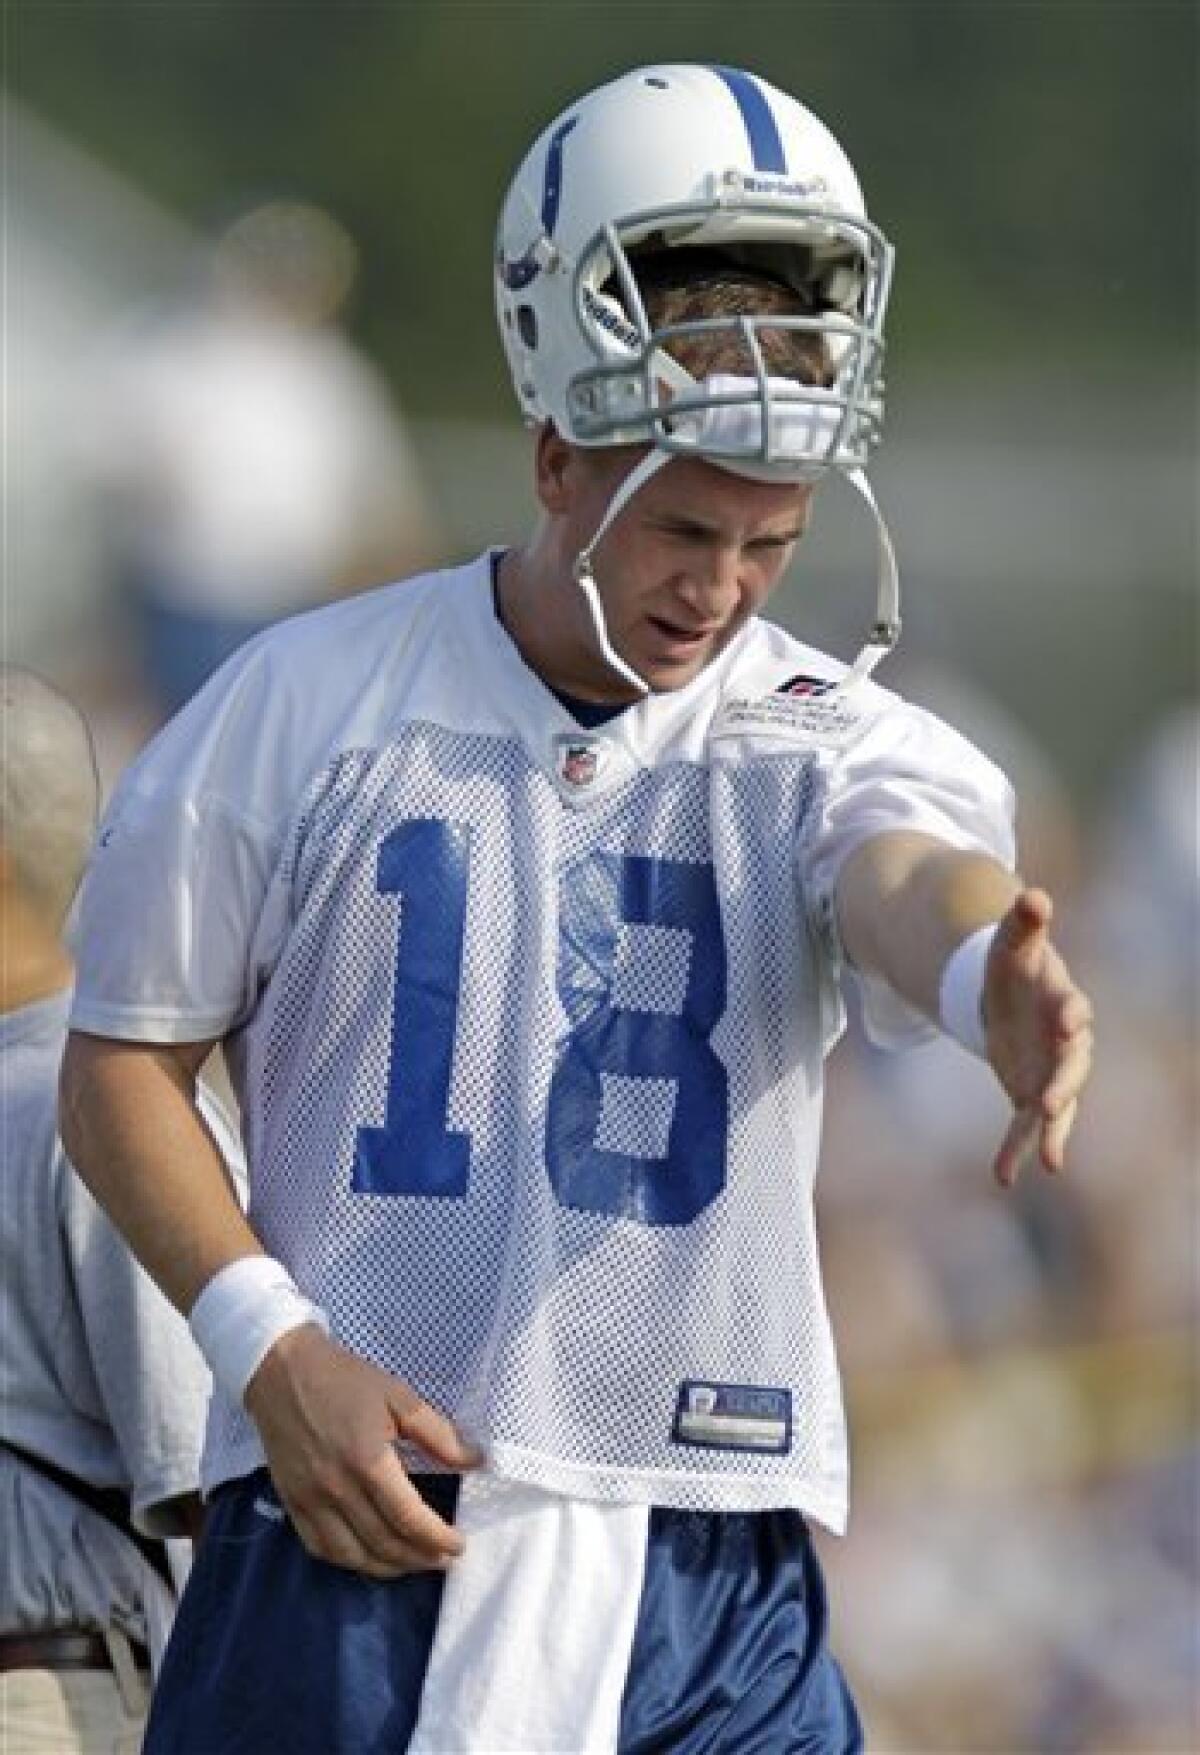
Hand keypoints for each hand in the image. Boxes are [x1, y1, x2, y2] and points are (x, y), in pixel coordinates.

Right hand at [243, 1324, 481, 1577]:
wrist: (281, 1371)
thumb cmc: (344, 1380)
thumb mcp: (397, 1396)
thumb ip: (437, 1433)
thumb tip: (474, 1461)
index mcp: (368, 1461)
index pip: (409, 1517)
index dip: (438, 1538)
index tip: (458, 1544)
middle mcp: (338, 1489)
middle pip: (384, 1543)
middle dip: (420, 1558)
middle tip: (443, 1559)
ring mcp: (311, 1501)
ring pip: (352, 1556)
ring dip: (388, 1569)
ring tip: (412, 1564)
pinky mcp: (292, 1504)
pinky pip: (320, 1548)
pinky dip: (348, 1562)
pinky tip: (367, 1558)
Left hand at [983, 887, 1093, 1187]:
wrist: (1008, 999)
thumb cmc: (1015, 968)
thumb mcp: (1011, 944)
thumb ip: (1022, 923)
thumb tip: (1032, 895)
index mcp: (1063, 1004)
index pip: (1073, 1010)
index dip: (1071, 1015)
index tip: (1069, 1021)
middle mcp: (1066, 1045)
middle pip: (1072, 1067)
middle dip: (1065, 1084)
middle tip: (1053, 1103)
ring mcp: (1052, 1073)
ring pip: (1057, 1105)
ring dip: (1051, 1131)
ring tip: (1049, 1162)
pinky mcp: (1032, 1095)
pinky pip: (1026, 1127)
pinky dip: (1015, 1150)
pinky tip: (1004, 1177)